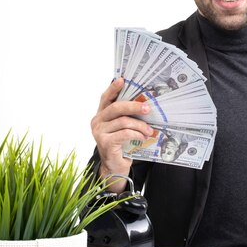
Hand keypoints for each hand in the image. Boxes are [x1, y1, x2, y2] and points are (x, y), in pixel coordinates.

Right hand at [91, 78, 153, 192]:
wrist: (114, 166)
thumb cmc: (121, 144)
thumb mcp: (123, 127)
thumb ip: (127, 116)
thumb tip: (144, 104)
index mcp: (101, 114)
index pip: (106, 98)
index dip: (113, 88)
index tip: (122, 79)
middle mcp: (97, 121)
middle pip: (116, 107)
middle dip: (134, 106)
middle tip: (148, 108)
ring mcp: (99, 132)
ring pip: (123, 121)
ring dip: (140, 125)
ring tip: (149, 130)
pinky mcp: (105, 142)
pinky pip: (125, 133)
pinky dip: (137, 134)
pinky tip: (143, 137)